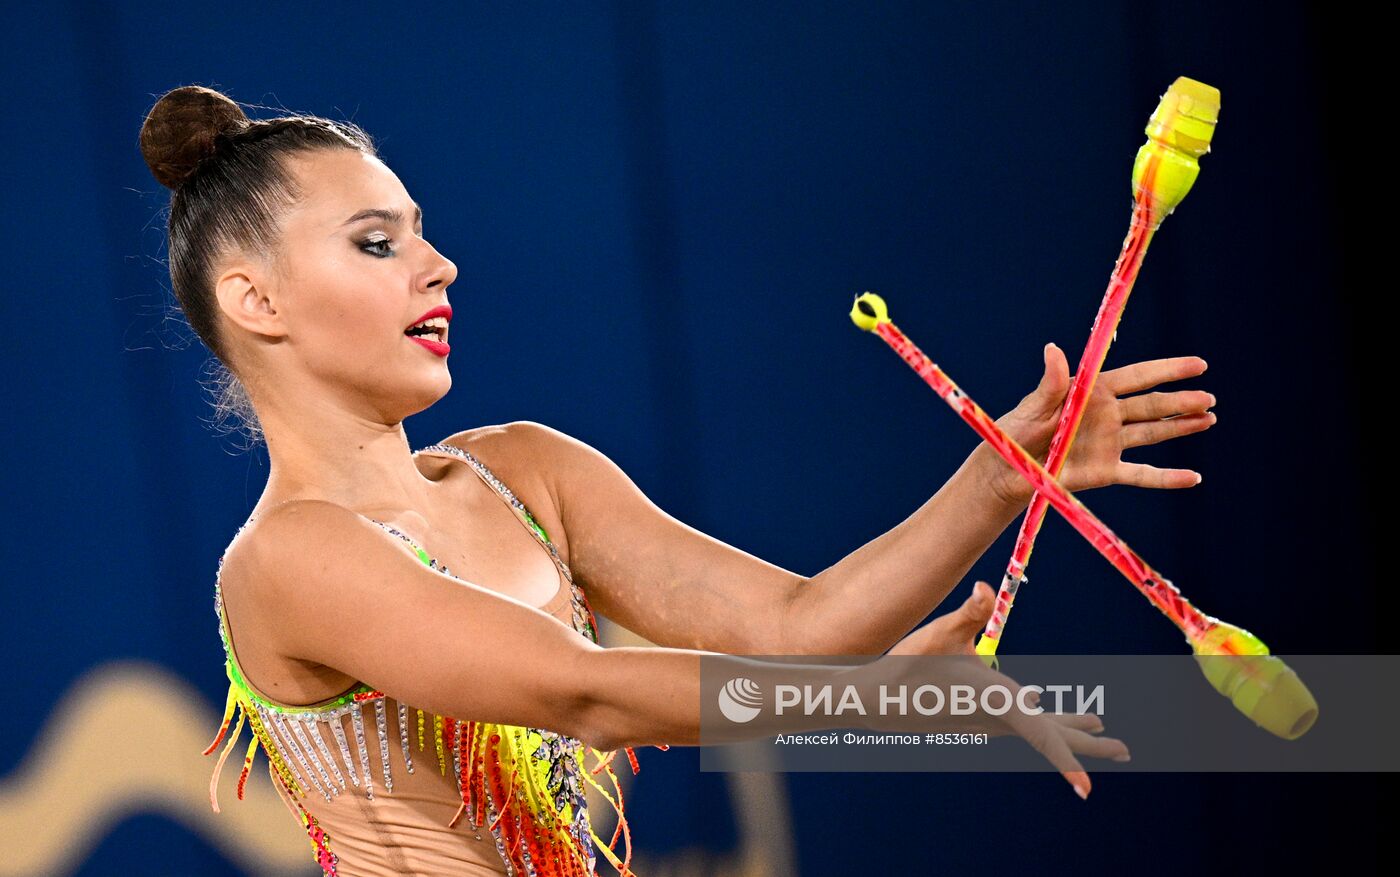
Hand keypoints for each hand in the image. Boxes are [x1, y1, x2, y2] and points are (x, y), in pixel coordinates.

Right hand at [883, 581, 1129, 797]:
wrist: (876, 699)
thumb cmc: (906, 666)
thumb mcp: (938, 634)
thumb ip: (967, 611)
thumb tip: (983, 589)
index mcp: (994, 703)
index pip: (1039, 734)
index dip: (1066, 758)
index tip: (1086, 790)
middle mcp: (996, 717)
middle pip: (1051, 735)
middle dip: (1088, 744)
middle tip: (1127, 751)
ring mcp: (987, 719)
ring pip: (1038, 727)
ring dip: (1069, 729)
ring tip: (1100, 727)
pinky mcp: (978, 715)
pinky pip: (1020, 721)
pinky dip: (1043, 719)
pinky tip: (1041, 707)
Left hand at [983, 343, 1215, 505]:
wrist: (1006, 472)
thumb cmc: (1014, 433)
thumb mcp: (1032, 406)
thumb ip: (1051, 383)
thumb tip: (1053, 349)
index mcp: (1092, 392)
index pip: (1137, 378)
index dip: (1167, 370)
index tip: (1198, 364)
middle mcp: (1106, 416)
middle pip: (1151, 405)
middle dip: (1181, 400)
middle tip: (1209, 397)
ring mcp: (1109, 444)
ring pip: (1153, 433)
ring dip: (1180, 427)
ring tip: (1209, 418)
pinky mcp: (1106, 471)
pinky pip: (1142, 474)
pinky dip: (1167, 478)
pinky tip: (1192, 477)